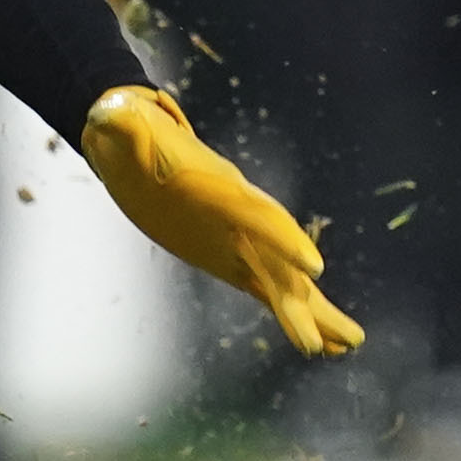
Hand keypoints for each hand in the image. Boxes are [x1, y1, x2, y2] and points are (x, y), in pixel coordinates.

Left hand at [78, 83, 357, 355]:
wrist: (135, 140)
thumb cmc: (127, 132)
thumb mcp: (119, 125)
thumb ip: (121, 123)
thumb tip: (111, 114)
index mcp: (217, 186)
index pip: (258, 215)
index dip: (285, 241)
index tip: (315, 268)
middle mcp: (238, 215)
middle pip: (280, 260)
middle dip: (307, 298)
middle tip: (345, 335)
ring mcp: (236, 238)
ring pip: (281, 280)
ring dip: (313, 311)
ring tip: (349, 345)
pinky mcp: (227, 255)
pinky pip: (265, 287)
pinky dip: (289, 311)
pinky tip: (316, 340)